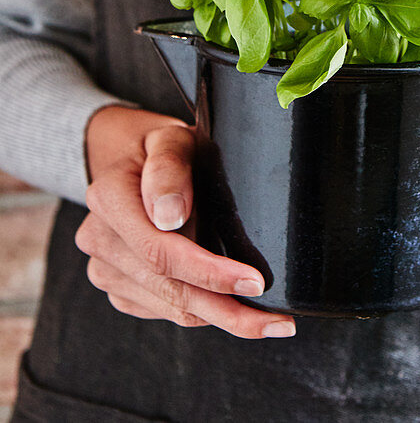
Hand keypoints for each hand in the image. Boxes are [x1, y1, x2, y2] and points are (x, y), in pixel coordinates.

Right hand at [75, 105, 295, 337]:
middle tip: (277, 323)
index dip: (209, 272)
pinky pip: (165, 310)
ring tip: (265, 318)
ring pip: (171, 307)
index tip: (253, 282)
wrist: (138, 159)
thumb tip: (168, 216)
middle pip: (168, 288)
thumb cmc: (165, 146)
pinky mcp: (120, 288)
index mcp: (109, 197)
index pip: (159, 250)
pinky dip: (202, 310)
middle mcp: (99, 238)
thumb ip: (169, 167)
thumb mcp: (174, 138)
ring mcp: (106, 268)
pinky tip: (229, 300)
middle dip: (226, 310)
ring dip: (220, 315)